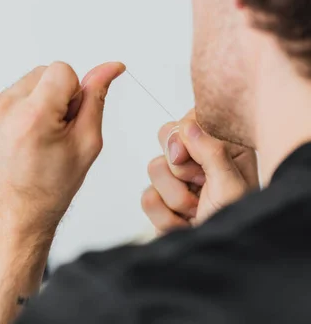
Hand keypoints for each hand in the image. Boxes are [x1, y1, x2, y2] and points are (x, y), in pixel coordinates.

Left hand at [0, 61, 125, 233]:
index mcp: (32, 116)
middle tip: (55, 133)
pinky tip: (21, 140)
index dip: (74, 94)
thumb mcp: (85, 146)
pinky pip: (8, 97)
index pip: (62, 70)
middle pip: (44, 73)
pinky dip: (19, 111)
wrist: (10, 218)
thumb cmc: (49, 191)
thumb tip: (110, 67)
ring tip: (36, 139)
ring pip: (26, 83)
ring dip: (37, 103)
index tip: (68, 122)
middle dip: (56, 96)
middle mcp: (3, 109)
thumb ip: (96, 99)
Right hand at [142, 110, 258, 233]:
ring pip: (153, 169)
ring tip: (196, 212)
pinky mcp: (160, 201)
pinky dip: (165, 217)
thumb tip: (187, 125)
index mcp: (222, 148)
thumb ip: (211, 151)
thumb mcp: (231, 185)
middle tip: (199, 186)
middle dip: (180, 169)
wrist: (219, 260)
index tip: (194, 161)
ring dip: (176, 199)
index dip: (184, 137)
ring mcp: (177, 181)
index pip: (188, 120)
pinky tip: (183, 224)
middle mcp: (198, 160)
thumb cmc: (233, 223)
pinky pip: (146, 197)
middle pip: (166, 138)